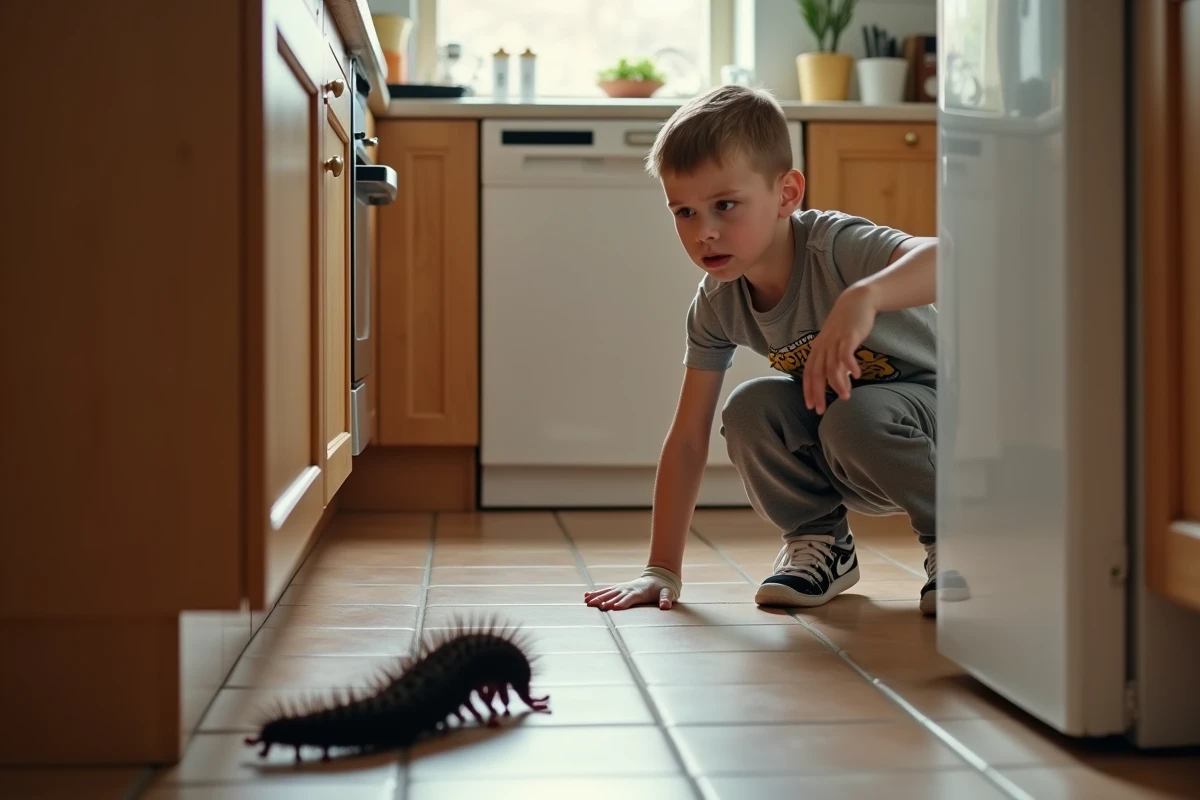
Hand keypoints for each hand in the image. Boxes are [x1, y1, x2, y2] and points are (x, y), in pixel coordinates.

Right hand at [583, 567, 680, 610]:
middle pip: (615, 595)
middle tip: (595, 606)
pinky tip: (586, 596)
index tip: (613, 608)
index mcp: (639, 592)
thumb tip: (666, 606)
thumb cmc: (663, 588)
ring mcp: (622, 587)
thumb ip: (666, 599)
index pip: (629, 598)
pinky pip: (606, 590)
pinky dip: (596, 593)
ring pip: (608, 592)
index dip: (622, 603)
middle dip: (605, 601)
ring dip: (597, 597)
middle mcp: (628, 589)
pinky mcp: (618, 588)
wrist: (658, 577)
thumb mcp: (668, 593)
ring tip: (587, 602)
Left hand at [803, 283, 878, 414]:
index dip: (808, 390)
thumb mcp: (835, 343)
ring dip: (838, 384)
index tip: (810, 406)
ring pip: (832, 367)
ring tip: (845, 397)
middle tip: (821, 409)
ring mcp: (835, 341)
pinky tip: (856, 375)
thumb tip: (839, 380)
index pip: (808, 373)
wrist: (856, 301)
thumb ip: (834, 360)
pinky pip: (846, 353)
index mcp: (817, 349)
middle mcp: (823, 346)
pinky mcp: (849, 336)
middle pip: (817, 373)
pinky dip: (850, 365)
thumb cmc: (846, 325)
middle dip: (818, 393)